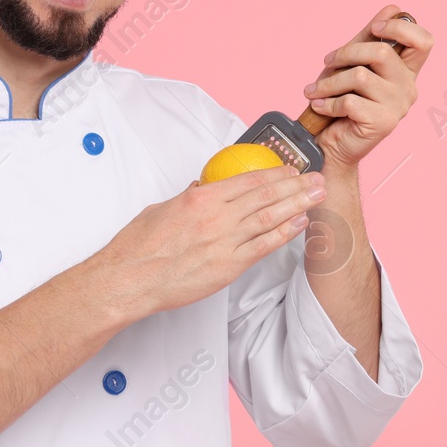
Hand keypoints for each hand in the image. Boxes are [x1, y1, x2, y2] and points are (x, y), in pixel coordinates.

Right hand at [99, 166, 327, 315]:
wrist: (130, 279)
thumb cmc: (138, 247)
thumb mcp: (162, 208)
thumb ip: (186, 198)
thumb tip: (202, 188)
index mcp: (200, 198)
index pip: (247, 180)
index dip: (274, 173)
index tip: (289, 168)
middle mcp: (216, 217)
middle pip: (265, 195)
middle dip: (295, 185)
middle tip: (315, 177)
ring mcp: (224, 242)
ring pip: (270, 218)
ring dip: (298, 205)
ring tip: (316, 196)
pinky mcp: (228, 266)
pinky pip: (264, 247)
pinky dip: (285, 233)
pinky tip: (299, 224)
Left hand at [301, 4, 433, 168]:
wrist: (331, 144)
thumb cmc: (341, 101)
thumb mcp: (354, 63)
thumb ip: (370, 37)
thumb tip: (392, 7)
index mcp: (405, 70)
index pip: (424, 41)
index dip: (400, 27)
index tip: (375, 28)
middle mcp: (408, 87)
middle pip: (381, 52)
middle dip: (346, 53)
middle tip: (328, 62)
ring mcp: (398, 107)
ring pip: (359, 76)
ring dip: (329, 82)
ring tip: (315, 90)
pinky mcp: (383, 124)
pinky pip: (350, 101)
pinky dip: (328, 103)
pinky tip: (321, 107)